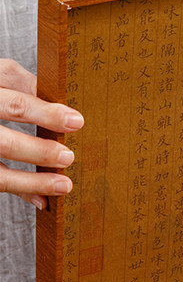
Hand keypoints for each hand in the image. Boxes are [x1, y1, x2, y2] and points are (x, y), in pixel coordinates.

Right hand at [0, 58, 83, 209]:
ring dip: (34, 178)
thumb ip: (23, 87)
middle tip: (67, 157)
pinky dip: (23, 189)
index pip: (15, 100)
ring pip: (2, 154)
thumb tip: (61, 104)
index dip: (45, 111)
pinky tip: (43, 199)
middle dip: (39, 148)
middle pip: (6, 135)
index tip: (76, 121)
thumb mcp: (0, 82)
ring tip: (63, 184)